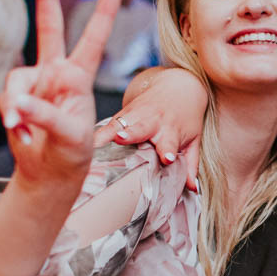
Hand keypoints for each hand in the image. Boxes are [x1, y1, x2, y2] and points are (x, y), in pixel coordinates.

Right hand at [0, 0, 120, 192]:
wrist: (49, 172)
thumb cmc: (71, 154)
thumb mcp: (69, 136)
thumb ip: (45, 115)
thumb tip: (18, 104)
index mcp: (80, 78)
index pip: (93, 39)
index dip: (103, 12)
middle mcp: (58, 73)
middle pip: (50, 27)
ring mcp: (35, 83)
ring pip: (17, 78)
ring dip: (18, 106)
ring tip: (25, 129)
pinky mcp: (16, 96)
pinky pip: (7, 97)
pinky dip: (11, 116)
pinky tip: (21, 131)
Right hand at [92, 66, 206, 187]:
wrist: (178, 86)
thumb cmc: (185, 118)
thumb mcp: (193, 139)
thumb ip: (191, 164)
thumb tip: (193, 188)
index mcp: (171, 131)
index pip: (170, 142)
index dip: (168, 150)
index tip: (167, 158)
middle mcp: (153, 122)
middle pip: (140, 129)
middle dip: (131, 134)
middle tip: (121, 139)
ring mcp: (135, 116)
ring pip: (118, 124)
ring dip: (106, 133)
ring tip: (93, 143)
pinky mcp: (122, 113)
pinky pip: (106, 124)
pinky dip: (96, 133)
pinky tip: (82, 142)